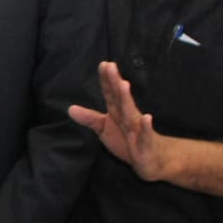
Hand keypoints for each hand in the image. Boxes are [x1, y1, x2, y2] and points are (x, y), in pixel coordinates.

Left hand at [69, 61, 168, 181]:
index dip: (106, 80)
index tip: (103, 64)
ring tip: (124, 84)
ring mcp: (137, 130)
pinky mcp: (145, 145)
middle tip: (111, 66)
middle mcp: (128, 116)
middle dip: (115, 83)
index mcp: (118, 111)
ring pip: (131, 113)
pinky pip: (146, 136)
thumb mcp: (104, 129)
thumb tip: (70, 108)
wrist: (152, 158)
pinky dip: (146, 127)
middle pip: (120, 98)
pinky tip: (147, 118)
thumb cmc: (127, 140)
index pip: (111, 93)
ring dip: (127, 99)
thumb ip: (89, 118)